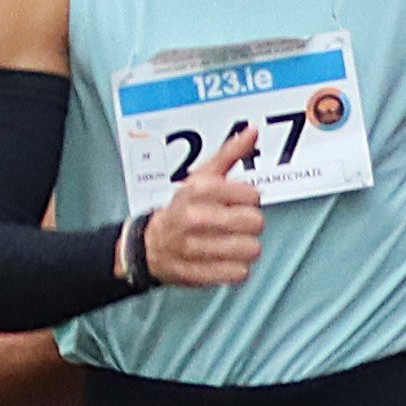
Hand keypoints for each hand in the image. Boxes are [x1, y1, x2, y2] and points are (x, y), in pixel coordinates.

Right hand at [136, 144, 273, 292]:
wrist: (150, 245)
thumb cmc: (183, 208)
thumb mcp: (202, 175)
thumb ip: (231, 153)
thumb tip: (253, 131)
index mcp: (199, 189)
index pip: (252, 196)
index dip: (250, 200)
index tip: (237, 202)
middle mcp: (195, 217)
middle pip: (255, 223)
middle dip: (250, 224)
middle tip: (235, 224)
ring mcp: (195, 247)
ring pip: (251, 250)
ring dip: (246, 248)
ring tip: (230, 242)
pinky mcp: (199, 273)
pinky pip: (239, 273)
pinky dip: (236, 268)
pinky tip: (223, 259)